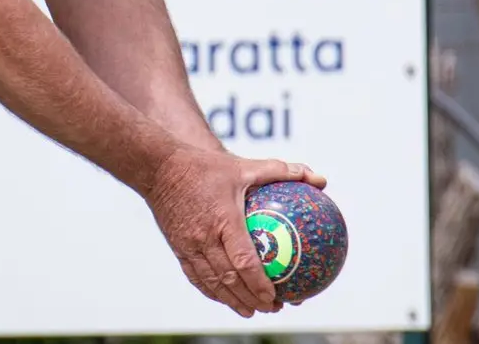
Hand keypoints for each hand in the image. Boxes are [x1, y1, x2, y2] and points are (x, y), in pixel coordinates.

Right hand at [144, 147, 325, 318]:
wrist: (159, 169)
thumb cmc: (205, 167)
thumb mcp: (243, 166)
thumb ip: (280, 171)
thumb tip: (318, 178)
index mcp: (223, 220)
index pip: (243, 260)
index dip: (260, 283)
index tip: (276, 296)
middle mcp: (204, 237)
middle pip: (229, 279)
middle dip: (252, 299)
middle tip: (272, 308)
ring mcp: (188, 246)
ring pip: (212, 283)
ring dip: (232, 301)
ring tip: (251, 311)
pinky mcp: (178, 248)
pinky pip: (196, 277)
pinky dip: (212, 291)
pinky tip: (225, 297)